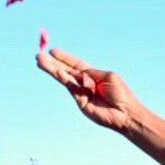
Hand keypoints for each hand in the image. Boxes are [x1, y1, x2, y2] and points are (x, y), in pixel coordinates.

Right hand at [35, 49, 164, 164]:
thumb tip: (78, 73)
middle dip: (53, 63)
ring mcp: (81, 92)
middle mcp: (85, 83)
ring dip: (52, 69)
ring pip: (64, 78)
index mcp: (93, 75)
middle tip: (39, 55)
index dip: (64, 58)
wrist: (125, 112)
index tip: (52, 51)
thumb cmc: (121, 94)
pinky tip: (55, 71)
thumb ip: (91, 73)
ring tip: (39, 61)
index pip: (76, 64)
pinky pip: (71, 87)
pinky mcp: (80, 102)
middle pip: (66, 70)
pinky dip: (63, 78)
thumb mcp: (108, 76)